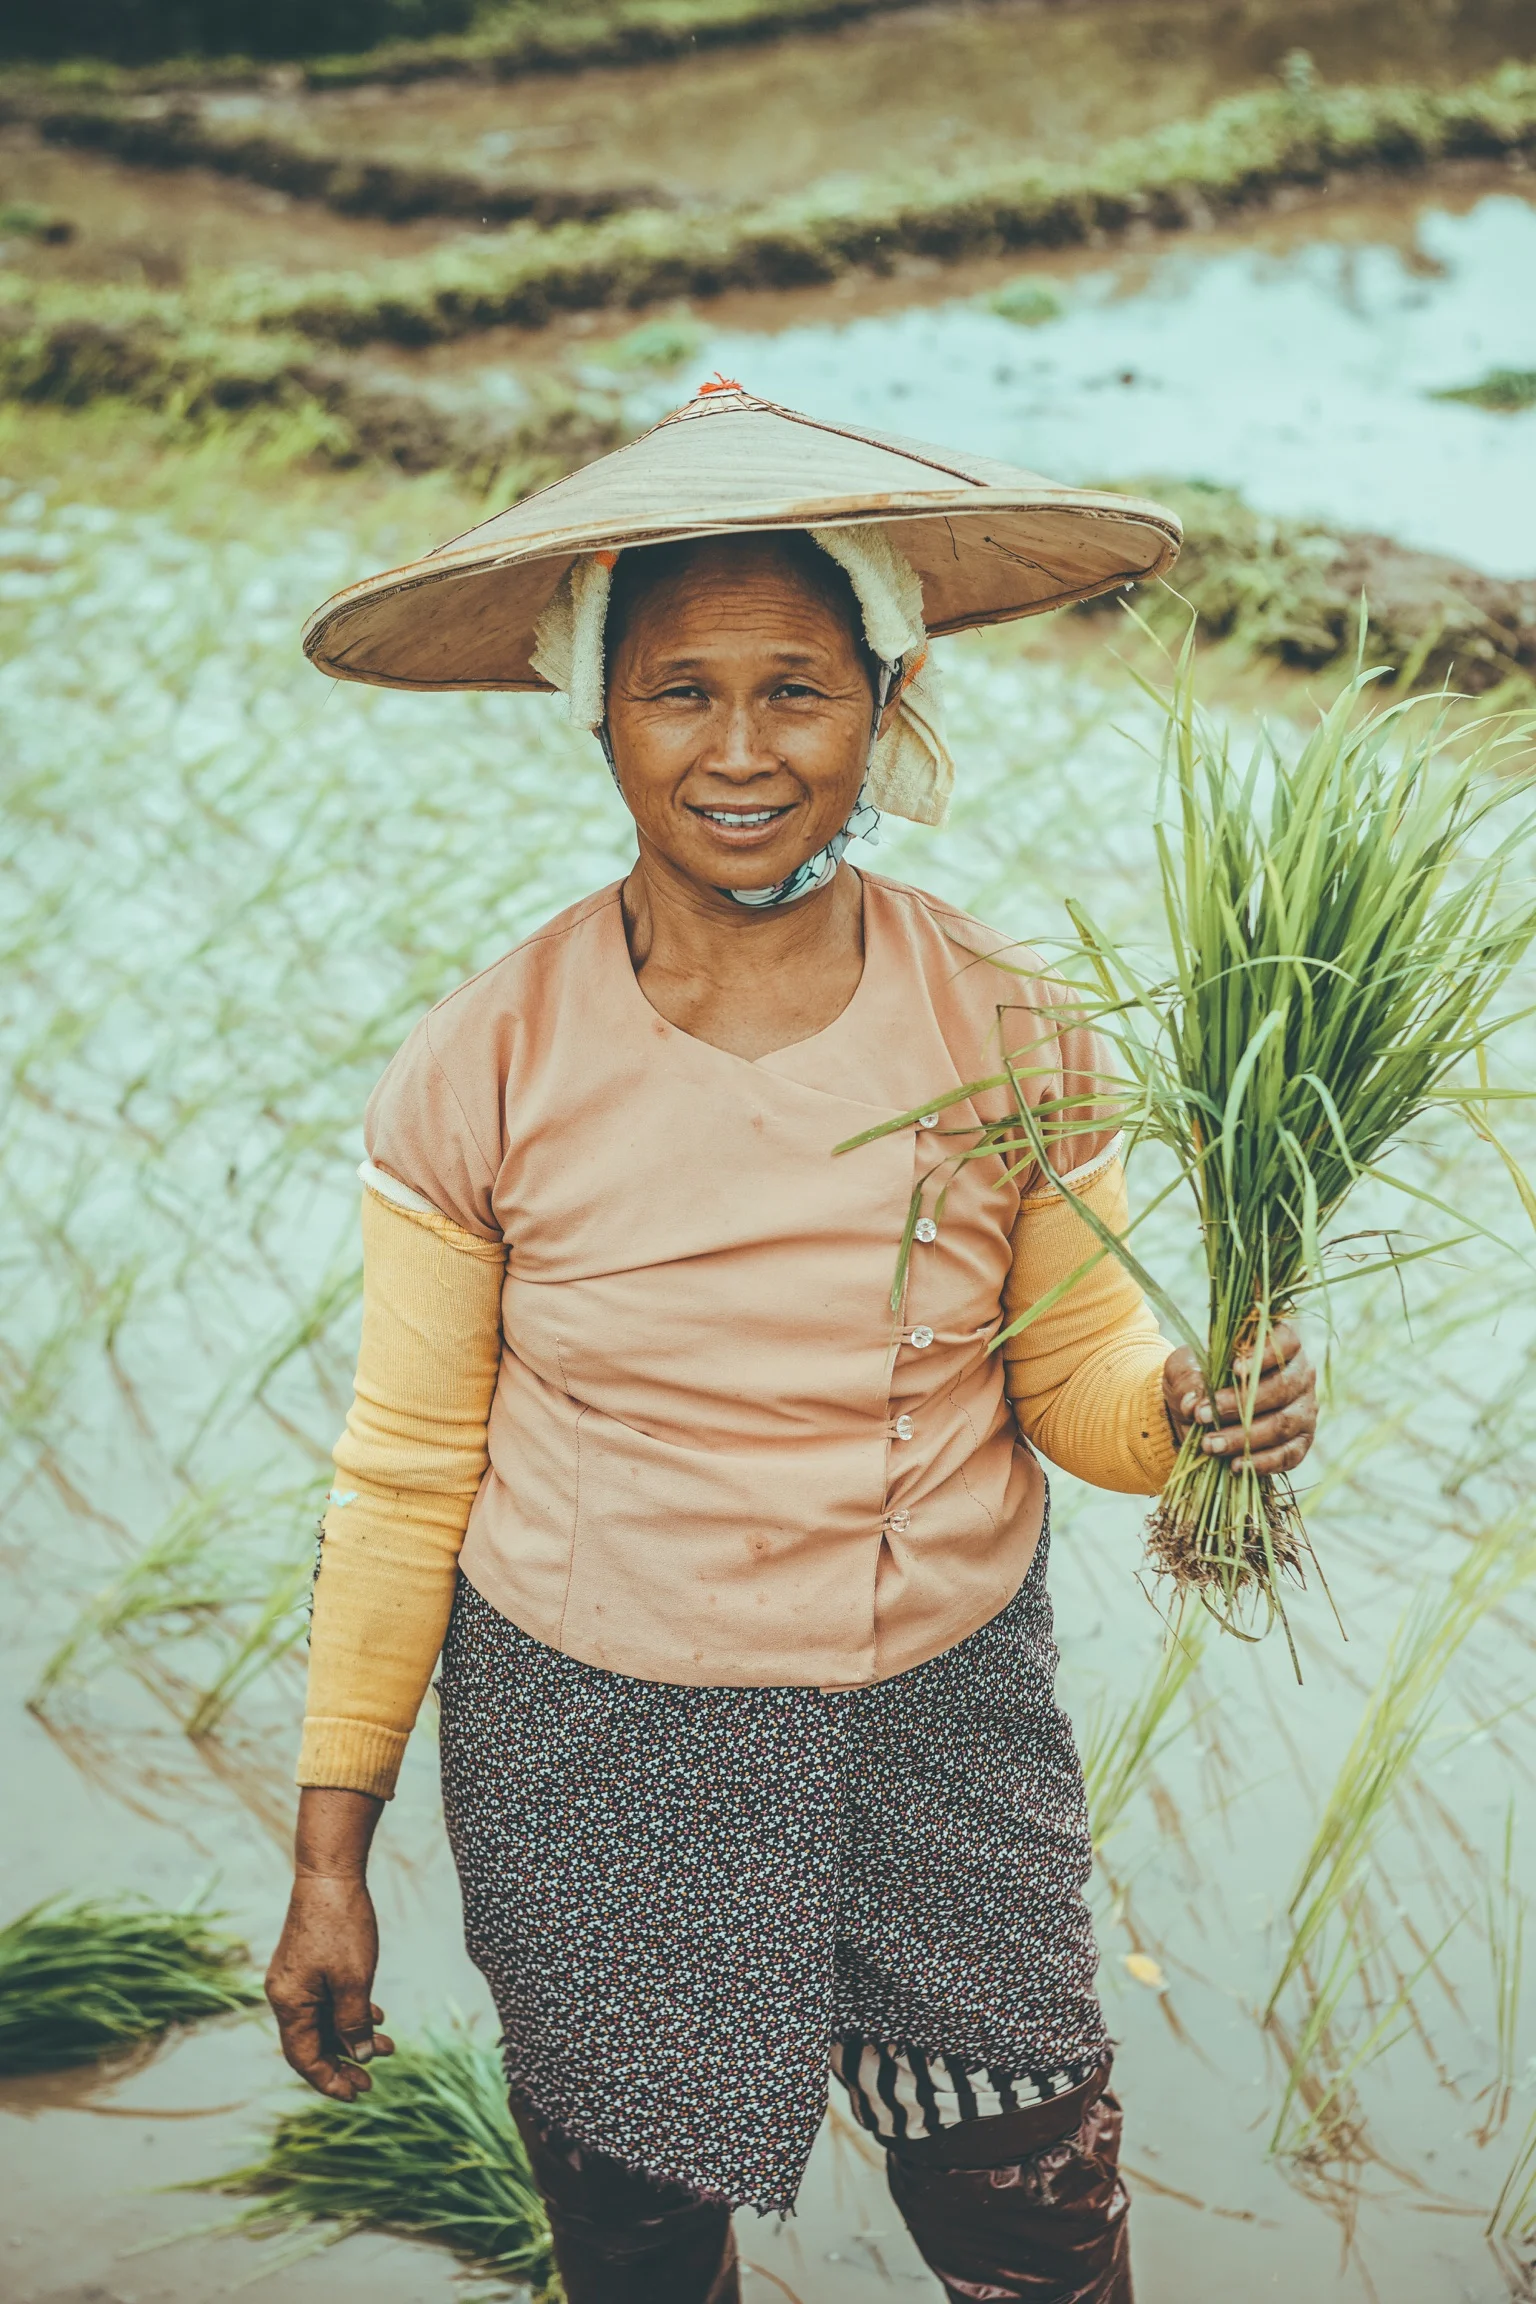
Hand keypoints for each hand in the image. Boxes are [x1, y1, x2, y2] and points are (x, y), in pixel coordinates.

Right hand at [266, 1787, 392, 2101]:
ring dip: (352, 2036)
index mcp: (288, 2003)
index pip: (304, 2058)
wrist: (329, 1874)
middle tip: (372, 2080)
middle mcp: (285, 1994)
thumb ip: (354, 2023)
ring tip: (388, 2046)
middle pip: (312, 2044)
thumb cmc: (341, 1926)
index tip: (356, 2094)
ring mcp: (294, 1978)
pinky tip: (375, 2014)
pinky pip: (325, 2000)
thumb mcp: (354, 1981)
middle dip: (343, 2063)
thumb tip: (361, 2056)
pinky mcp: (306, 1963)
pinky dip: (348, 2012)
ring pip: (322, 2021)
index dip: (329, 2080)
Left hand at [1162, 1320, 1316, 1476]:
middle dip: (1240, 1404)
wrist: (1201, 1409)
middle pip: (1282, 1388)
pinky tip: (1235, 1465)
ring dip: (1244, 1437)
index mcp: (1279, 1344)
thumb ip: (1188, 1378)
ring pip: (1282, 1425)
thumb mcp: (1185, 1368)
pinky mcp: (1301, 1442)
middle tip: (1202, 1415)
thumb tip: (1193, 1403)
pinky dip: (1262, 1462)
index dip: (1264, 1355)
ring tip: (1210, 1445)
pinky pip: (1288, 1455)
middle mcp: (1300, 1375)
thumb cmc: (1199, 1377)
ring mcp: (1304, 1410)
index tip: (1234, 1369)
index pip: (1285, 1342)